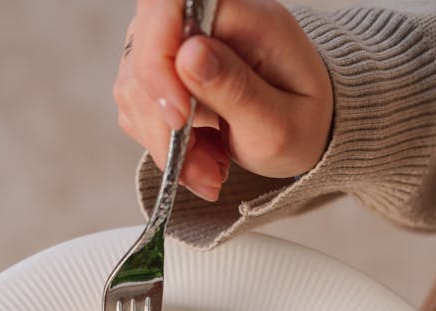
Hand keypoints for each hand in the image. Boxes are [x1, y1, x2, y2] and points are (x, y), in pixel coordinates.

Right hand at [114, 0, 333, 200]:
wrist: (299, 129)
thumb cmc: (300, 121)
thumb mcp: (280, 122)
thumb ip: (237, 89)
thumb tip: (188, 55)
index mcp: (242, 16)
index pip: (170, 6)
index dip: (159, 60)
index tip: (180, 117)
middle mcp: (203, 19)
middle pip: (144, 52)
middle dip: (164, 123)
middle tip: (205, 169)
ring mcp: (177, 44)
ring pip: (135, 88)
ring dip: (166, 143)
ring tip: (211, 170)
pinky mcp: (162, 73)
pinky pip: (138, 109)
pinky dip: (164, 145)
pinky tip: (200, 157)